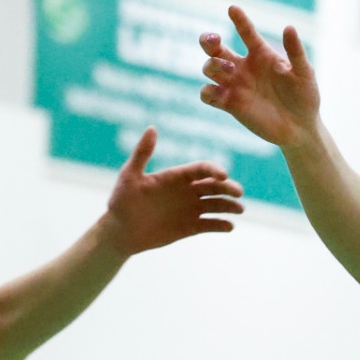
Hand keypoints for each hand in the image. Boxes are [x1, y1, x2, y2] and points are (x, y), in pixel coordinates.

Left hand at [101, 127, 243, 254]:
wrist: (119, 231)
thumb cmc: (121, 201)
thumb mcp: (129, 176)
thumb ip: (142, 153)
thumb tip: (152, 127)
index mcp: (176, 176)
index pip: (201, 169)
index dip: (214, 170)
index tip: (223, 175)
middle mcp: (187, 191)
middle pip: (214, 186)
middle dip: (228, 188)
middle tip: (238, 193)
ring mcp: (190, 209)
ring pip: (215, 205)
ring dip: (229, 206)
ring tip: (239, 210)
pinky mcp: (190, 227)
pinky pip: (209, 225)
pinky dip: (220, 225)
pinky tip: (229, 227)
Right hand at [199, 7, 320, 149]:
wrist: (300, 127)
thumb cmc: (305, 97)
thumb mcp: (304, 73)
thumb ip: (295, 51)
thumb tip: (289, 27)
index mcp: (261, 55)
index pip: (246, 32)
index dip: (239, 20)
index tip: (233, 8)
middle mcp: (244, 67)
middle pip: (215, 48)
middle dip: (208, 41)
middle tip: (214, 41)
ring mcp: (235, 86)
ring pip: (209, 68)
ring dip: (213, 66)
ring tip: (231, 72)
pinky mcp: (229, 105)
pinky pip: (207, 94)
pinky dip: (208, 92)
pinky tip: (222, 94)